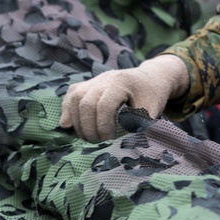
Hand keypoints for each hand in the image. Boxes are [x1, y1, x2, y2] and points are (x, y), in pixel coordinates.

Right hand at [60, 54, 188, 141]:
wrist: (152, 77)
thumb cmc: (153, 95)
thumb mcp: (152, 109)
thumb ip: (139, 123)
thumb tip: (123, 141)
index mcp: (121, 82)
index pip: (104, 105)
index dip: (103, 126)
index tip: (109, 140)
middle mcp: (105, 78)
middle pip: (85, 102)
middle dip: (88, 126)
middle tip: (96, 142)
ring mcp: (95, 80)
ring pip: (75, 97)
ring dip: (76, 120)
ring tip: (86, 137)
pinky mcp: (89, 84)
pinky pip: (72, 94)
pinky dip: (67, 109)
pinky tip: (67, 125)